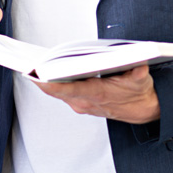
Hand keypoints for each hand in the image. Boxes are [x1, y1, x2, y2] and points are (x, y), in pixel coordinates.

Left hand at [36, 65, 160, 123]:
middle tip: (29, 63)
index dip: (49, 83)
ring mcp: (82, 104)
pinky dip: (54, 85)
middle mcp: (85, 102)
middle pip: (57, 91)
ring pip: (58, 93)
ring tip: (35, 65)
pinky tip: (49, 73)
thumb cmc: (140, 92)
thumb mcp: (142, 80)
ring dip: (46, 81)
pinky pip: (62, 94)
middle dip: (42, 77)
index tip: (35, 74)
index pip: (67, 89)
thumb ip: (139, 74)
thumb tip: (140, 66)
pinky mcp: (82, 103)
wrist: (143, 109)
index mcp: (97, 94)